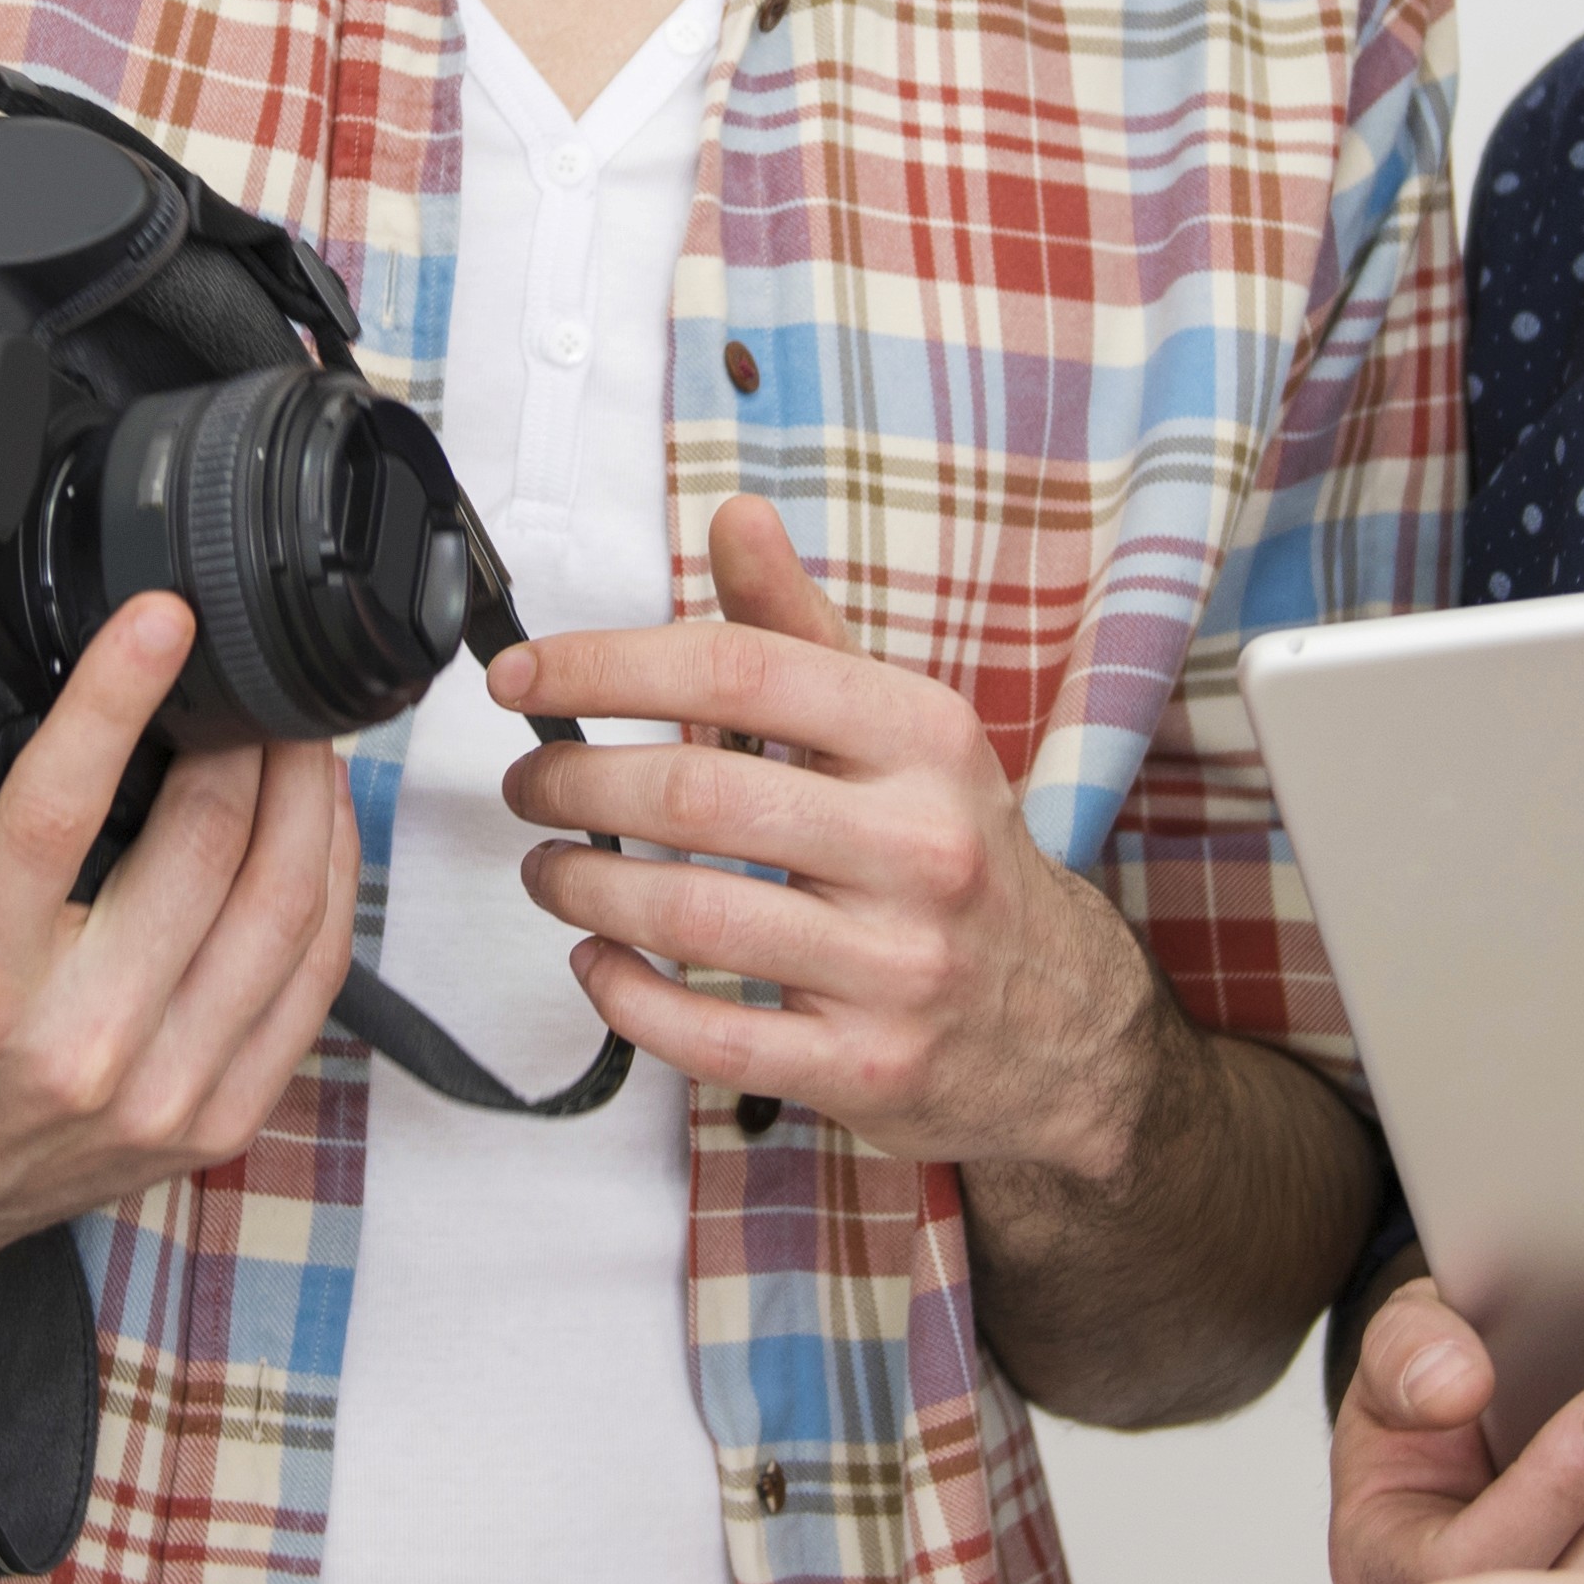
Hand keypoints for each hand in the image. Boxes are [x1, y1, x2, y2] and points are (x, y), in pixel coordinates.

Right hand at [0, 597, 358, 1271]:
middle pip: (204, 849)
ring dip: (307, 801)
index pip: (55, 815)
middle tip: (255, 669)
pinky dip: (331, 890)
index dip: (117, 701)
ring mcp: (155, 1095)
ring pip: (280, 912)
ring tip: (301, 728)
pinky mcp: (212, 1124)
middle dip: (246, 738)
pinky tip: (320, 826)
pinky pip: (311, 987)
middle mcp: (71, 1048)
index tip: (161, 615)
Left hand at [491, 496, 1156, 1173]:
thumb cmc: (948, 849)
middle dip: (575, 784)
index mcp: (924, 737)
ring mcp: (896, 964)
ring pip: (688, 916)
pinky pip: (708, 1035)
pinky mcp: (866, 1065)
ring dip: (581, 888)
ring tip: (550, 870)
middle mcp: (920, 845)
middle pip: (694, 794)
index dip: (607, 665)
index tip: (523, 677)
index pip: (738, 668)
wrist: (1060, 1018)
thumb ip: (802, 630)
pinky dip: (626, 996)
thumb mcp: (901, 727)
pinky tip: (599, 962)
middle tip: (529, 785)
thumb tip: (734, 518)